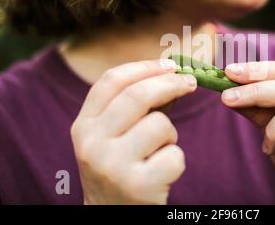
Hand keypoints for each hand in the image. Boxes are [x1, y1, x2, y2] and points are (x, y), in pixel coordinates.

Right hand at [70, 59, 196, 203]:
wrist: (113, 216)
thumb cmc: (120, 168)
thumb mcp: (113, 137)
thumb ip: (133, 107)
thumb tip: (172, 74)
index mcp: (83, 126)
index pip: (111, 80)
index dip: (145, 67)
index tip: (170, 65)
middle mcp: (92, 144)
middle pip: (138, 95)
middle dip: (170, 83)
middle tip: (190, 82)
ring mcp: (113, 166)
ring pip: (160, 125)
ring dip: (170, 134)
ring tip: (159, 151)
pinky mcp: (138, 186)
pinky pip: (174, 156)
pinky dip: (176, 161)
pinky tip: (162, 173)